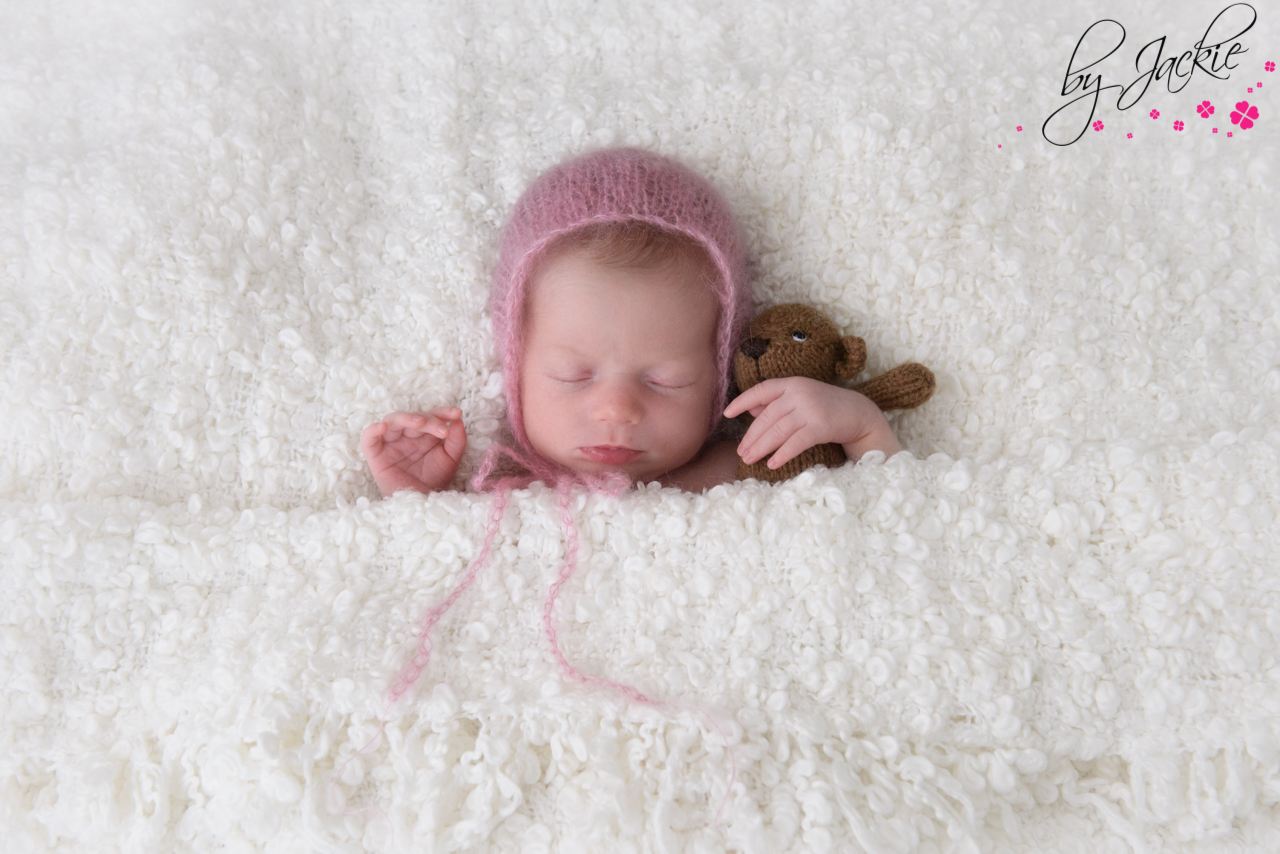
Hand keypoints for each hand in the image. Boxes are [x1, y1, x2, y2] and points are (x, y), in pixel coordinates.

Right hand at [361, 407, 467, 495]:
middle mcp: (407, 435)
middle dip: (430, 420)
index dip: (443, 412)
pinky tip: (382, 427)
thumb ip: (457, 440)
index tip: (456, 414)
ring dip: (406, 418)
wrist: (422, 503)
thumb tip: (458, 420)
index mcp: (424, 434)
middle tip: (442, 430)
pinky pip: (368, 438)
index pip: (432, 416)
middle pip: (414, 418)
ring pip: (393, 421)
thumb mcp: (451, 459)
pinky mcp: (375, 454)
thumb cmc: (434, 480)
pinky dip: (373, 430)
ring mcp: (390, 443)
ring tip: (420, 423)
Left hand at [724, 377, 900, 470]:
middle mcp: (799, 393)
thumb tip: (751, 409)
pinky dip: (782, 454)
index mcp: (792, 384)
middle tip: (741, 452)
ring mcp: (810, 409)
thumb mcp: (801, 398)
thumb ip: (777, 402)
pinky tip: (772, 463)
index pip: (761, 390)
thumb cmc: (826, 407)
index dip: (742, 402)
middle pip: (767, 417)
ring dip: (761, 447)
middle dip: (751, 436)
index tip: (727, 414)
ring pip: (778, 430)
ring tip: (750, 460)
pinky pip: (795, 442)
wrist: (859, 413)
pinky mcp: (821, 426)